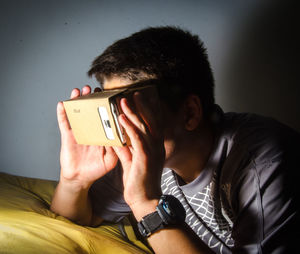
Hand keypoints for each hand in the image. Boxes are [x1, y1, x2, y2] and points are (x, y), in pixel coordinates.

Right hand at [57, 85, 117, 188]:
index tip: (111, 95)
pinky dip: (62, 113)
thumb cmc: (96, 169)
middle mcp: (91, 129)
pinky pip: (64, 123)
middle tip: (95, 89)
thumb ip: (116, 149)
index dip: (107, 106)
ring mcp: (79, 131)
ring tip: (79, 90)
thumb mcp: (111, 160)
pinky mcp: (68, 136)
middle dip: (92, 98)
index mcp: (102, 133)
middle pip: (91, 110)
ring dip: (77, 101)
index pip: (105, 116)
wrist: (80, 179)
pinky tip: (62, 104)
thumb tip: (121, 137)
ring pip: (78, 112)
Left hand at [113, 91, 164, 212]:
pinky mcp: (145, 157)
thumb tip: (117, 137)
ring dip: (133, 112)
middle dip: (141, 106)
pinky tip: (120, 118)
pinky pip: (136, 138)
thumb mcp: (131, 161)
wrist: (144, 200)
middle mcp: (156, 146)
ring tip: (123, 100)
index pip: (151, 124)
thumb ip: (125, 148)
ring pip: (143, 127)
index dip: (145, 111)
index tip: (137, 100)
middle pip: (150, 121)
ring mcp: (152, 151)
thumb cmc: (138, 181)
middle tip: (133, 94)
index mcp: (154, 146)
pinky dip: (129, 127)